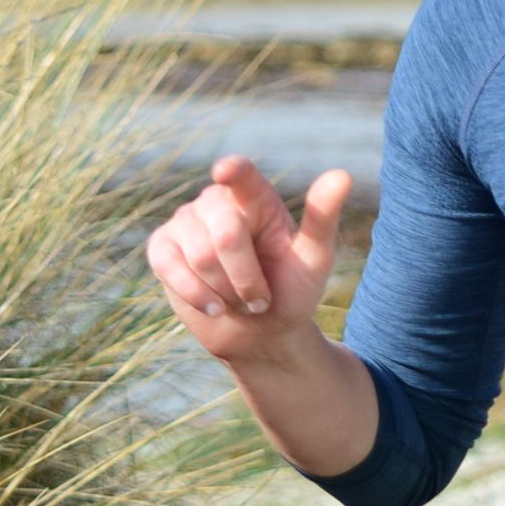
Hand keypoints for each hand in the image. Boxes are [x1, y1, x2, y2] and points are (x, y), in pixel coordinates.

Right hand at [144, 155, 351, 359]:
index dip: (233, 172)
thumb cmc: (290, 290)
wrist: (260, 333)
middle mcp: (217, 202)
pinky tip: (214, 307)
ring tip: (239, 300)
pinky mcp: (162, 248)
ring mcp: (186, 222)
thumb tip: (342, 175)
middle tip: (260, 298)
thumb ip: (322, 218)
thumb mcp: (314, 258)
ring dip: (227, 292)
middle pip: (225, 233)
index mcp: (256, 198)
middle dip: (247, 278)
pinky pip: (169, 267)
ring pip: (200, 256)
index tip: (225, 172)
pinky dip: (197, 295)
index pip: (242, 176)